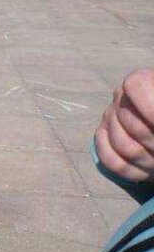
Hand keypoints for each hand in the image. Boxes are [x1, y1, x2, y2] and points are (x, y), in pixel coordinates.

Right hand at [95, 68, 153, 182]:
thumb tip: (151, 124)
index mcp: (145, 81)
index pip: (136, 85)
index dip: (150, 109)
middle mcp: (122, 96)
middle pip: (130, 122)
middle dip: (153, 143)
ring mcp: (109, 117)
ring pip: (122, 145)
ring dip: (147, 161)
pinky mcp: (102, 136)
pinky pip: (110, 159)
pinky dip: (132, 170)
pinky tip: (147, 169)